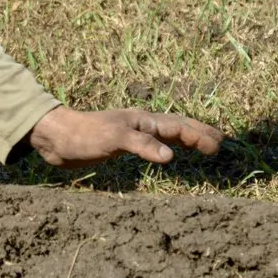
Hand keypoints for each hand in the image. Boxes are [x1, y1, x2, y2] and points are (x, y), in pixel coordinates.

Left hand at [29, 105, 223, 168]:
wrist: (56, 138)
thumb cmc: (84, 135)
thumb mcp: (114, 138)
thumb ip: (142, 146)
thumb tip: (171, 156)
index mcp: (143, 120)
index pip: (179, 127)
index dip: (199, 135)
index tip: (218, 145)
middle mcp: (141, 125)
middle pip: (177, 127)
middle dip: (199, 133)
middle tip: (221, 141)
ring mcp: (132, 134)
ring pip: (167, 135)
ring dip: (186, 139)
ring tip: (203, 146)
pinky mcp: (121, 146)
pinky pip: (153, 146)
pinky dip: (166, 149)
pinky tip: (167, 155)